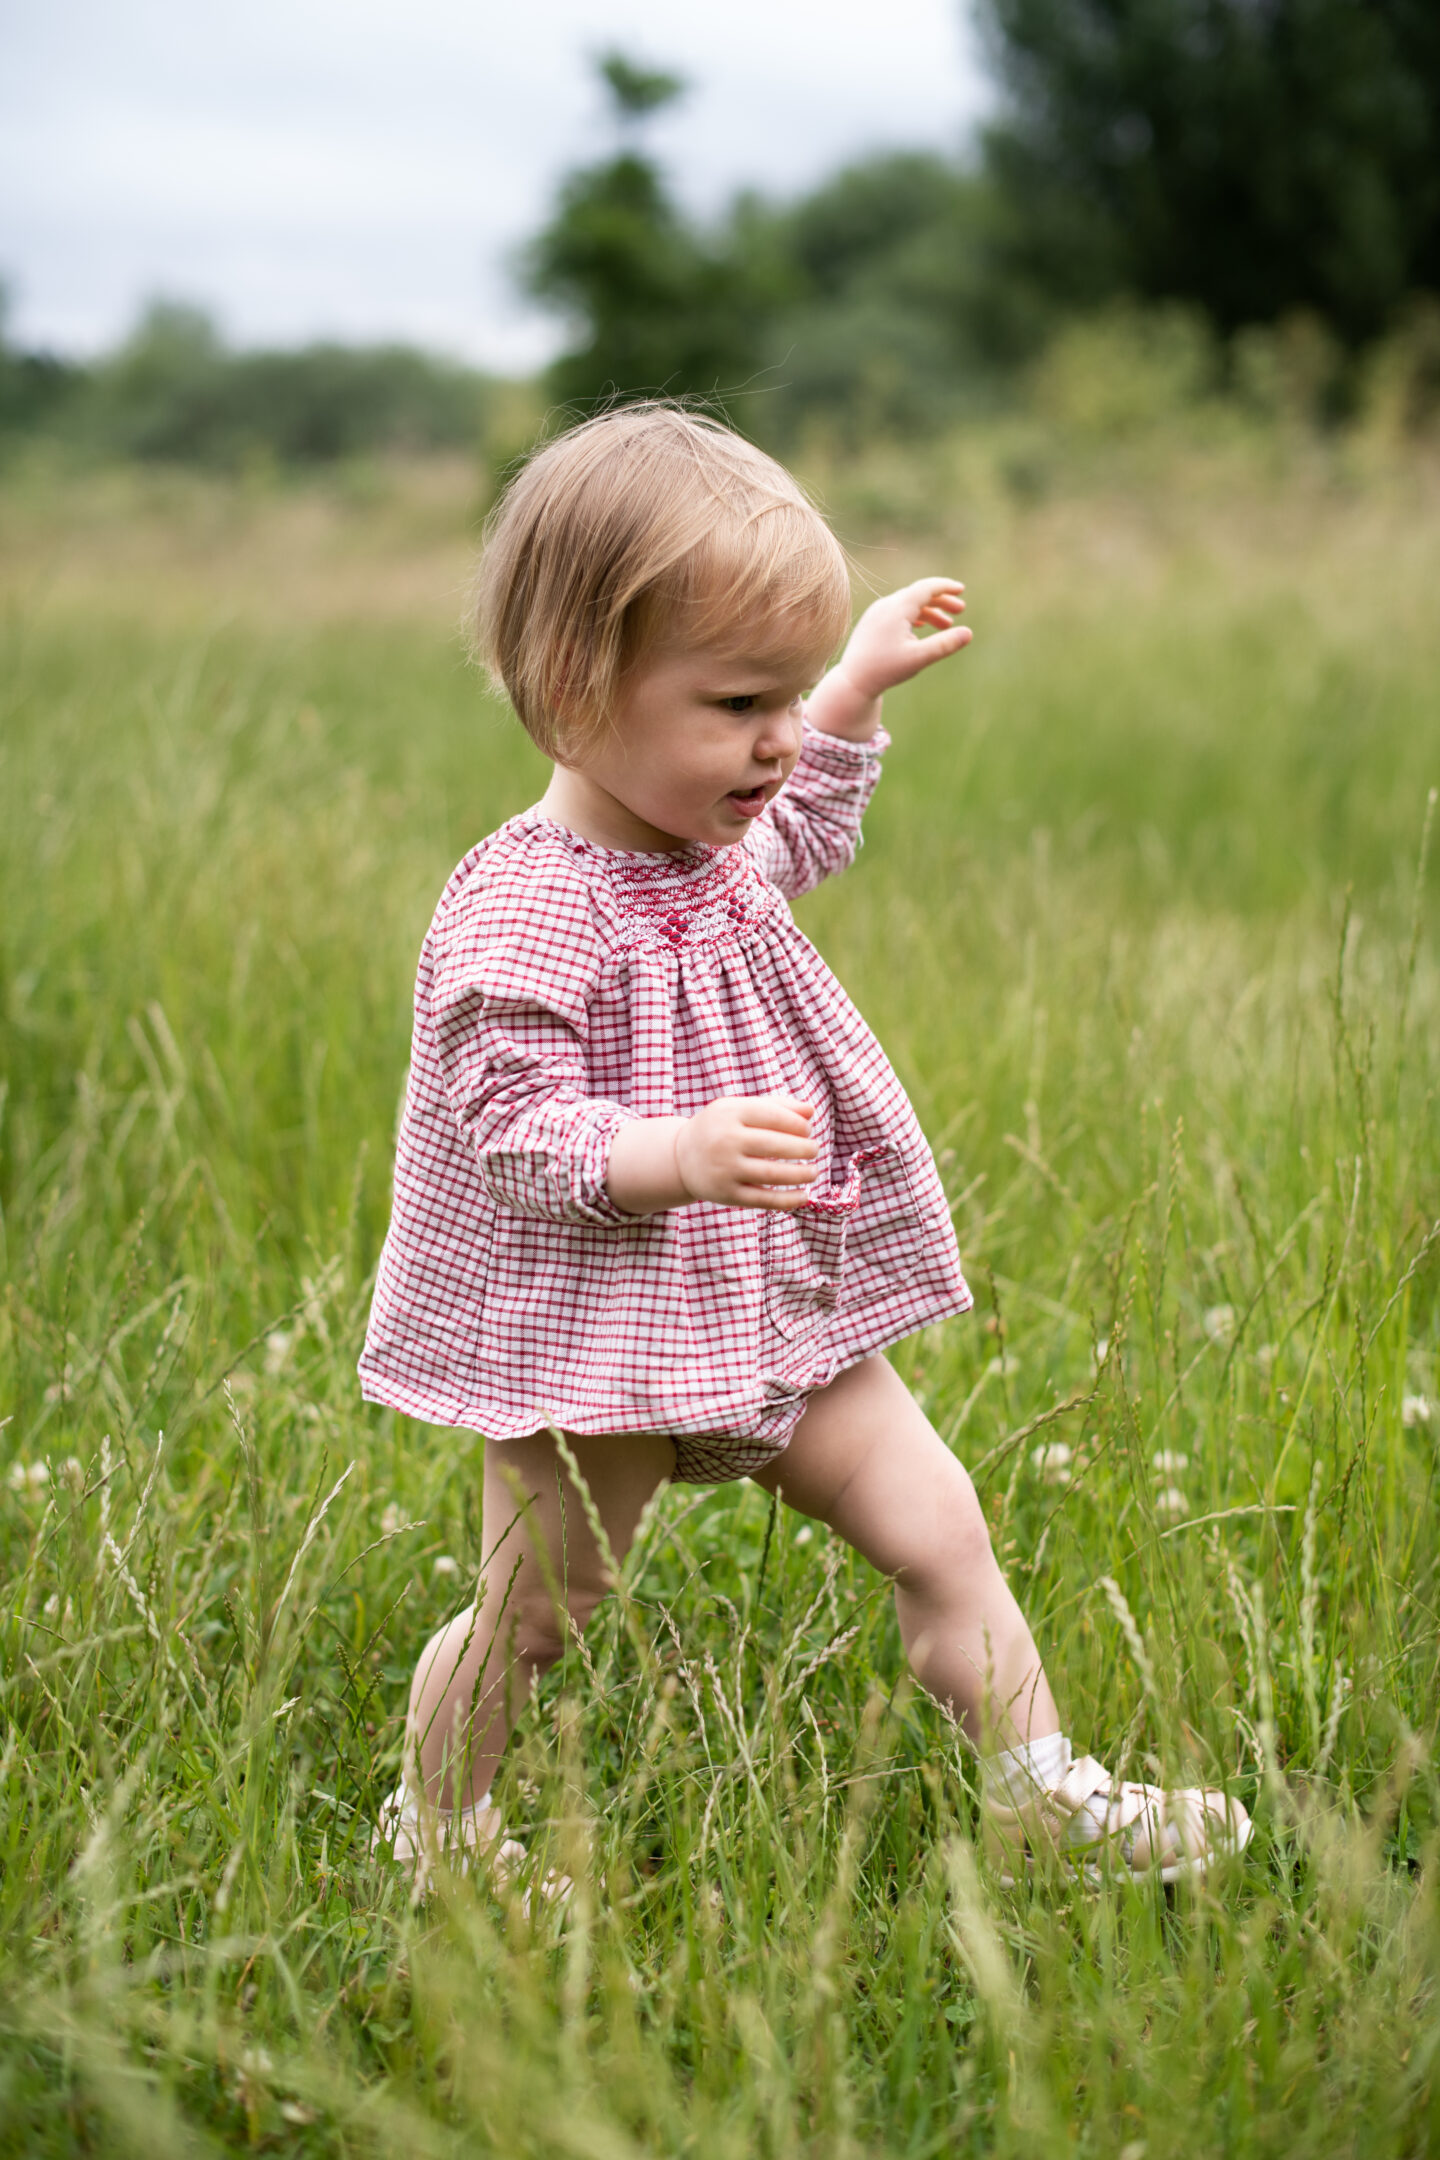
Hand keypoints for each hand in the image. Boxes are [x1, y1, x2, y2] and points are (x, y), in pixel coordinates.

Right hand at [606, 1096, 818, 1213]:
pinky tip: (803, 1196)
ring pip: (771, 1174)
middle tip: (814, 1149)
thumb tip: (811, 1111)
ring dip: (800, 1174)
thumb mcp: (740, 1109)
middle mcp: (725, 1141)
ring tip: (813, 1172)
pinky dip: (787, 1200)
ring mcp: (725, 1169)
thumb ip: (776, 1106)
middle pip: (774, 1145)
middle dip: (803, 1148)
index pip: (772, 1116)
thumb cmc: (721, 1128)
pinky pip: (763, 1199)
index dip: (797, 1124)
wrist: (681, 1158)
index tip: (808, 1130)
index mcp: (729, 1113)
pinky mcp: (727, 1194)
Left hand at [839, 577, 970, 701]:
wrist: (852, 681)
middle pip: (918, 594)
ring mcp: (876, 613)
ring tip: (946, 625)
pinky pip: (897, 612)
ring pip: (908, 604)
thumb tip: (968, 633)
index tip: (962, 590)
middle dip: (941, 601)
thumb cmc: (885, 670)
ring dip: (929, 612)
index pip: (926, 588)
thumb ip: (944, 645)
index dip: (945, 587)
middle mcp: (885, 605)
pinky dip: (914, 617)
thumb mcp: (919, 658)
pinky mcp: (871, 623)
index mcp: (897, 608)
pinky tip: (922, 627)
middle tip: (961, 610)